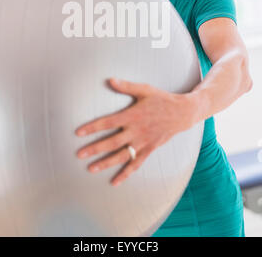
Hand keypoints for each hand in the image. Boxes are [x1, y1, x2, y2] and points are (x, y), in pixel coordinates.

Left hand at [75, 78, 195, 186]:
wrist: (182, 113)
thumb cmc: (161, 99)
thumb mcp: (145, 89)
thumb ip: (126, 86)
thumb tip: (110, 79)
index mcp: (132, 115)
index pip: (108, 122)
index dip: (93, 127)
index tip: (78, 133)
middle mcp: (136, 131)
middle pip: (112, 142)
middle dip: (94, 148)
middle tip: (79, 154)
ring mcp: (143, 142)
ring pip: (122, 155)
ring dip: (106, 163)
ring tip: (91, 169)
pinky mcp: (150, 149)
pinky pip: (136, 164)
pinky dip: (125, 173)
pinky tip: (115, 181)